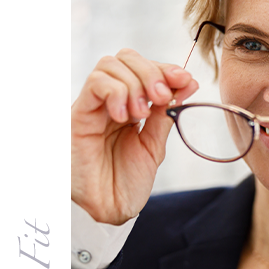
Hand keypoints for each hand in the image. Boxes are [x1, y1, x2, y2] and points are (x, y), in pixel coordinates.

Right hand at [71, 48, 198, 224]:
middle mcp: (111, 102)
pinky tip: (125, 116)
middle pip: (127, 58)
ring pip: (110, 65)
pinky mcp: (79, 115)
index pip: (145, 69)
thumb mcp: (153, 145)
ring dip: (135, 84)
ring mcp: (94, 106)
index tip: (185, 80)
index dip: (166, 69)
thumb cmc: (127, 182)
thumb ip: (165, 115)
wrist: (107, 209)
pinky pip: (96, 84)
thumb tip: (188, 84)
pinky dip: (116, 92)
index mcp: (131, 107)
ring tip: (141, 114)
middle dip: (152, 72)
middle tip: (162, 97)